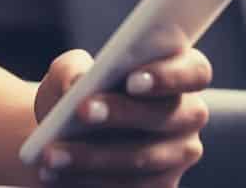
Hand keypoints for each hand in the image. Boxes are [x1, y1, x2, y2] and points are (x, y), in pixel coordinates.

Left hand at [30, 47, 210, 186]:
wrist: (65, 136)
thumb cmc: (77, 93)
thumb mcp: (69, 73)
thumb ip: (73, 69)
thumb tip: (77, 83)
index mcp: (179, 74)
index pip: (194, 71)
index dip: (168, 75)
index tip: (132, 80)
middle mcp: (187, 117)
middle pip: (165, 116)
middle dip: (121, 114)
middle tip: (82, 110)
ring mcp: (177, 158)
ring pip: (142, 160)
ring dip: (93, 157)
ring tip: (51, 153)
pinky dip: (86, 183)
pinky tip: (53, 174)